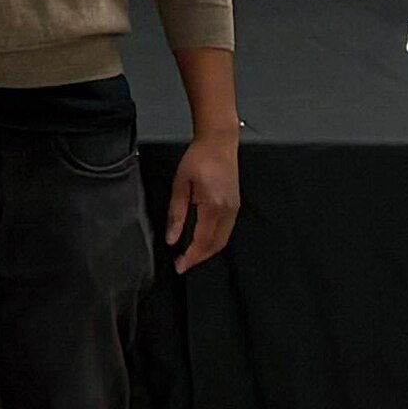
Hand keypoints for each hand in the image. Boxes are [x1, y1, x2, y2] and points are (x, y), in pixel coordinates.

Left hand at [165, 129, 241, 270]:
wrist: (219, 142)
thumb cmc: (199, 158)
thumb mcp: (180, 184)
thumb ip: (176, 213)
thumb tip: (172, 237)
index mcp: (213, 206)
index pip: (202, 241)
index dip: (191, 257)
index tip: (179, 266)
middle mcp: (228, 211)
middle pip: (215, 245)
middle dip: (199, 258)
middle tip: (183, 264)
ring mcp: (234, 209)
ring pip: (222, 240)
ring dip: (207, 251)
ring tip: (190, 256)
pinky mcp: (235, 206)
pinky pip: (226, 231)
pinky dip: (214, 241)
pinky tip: (202, 241)